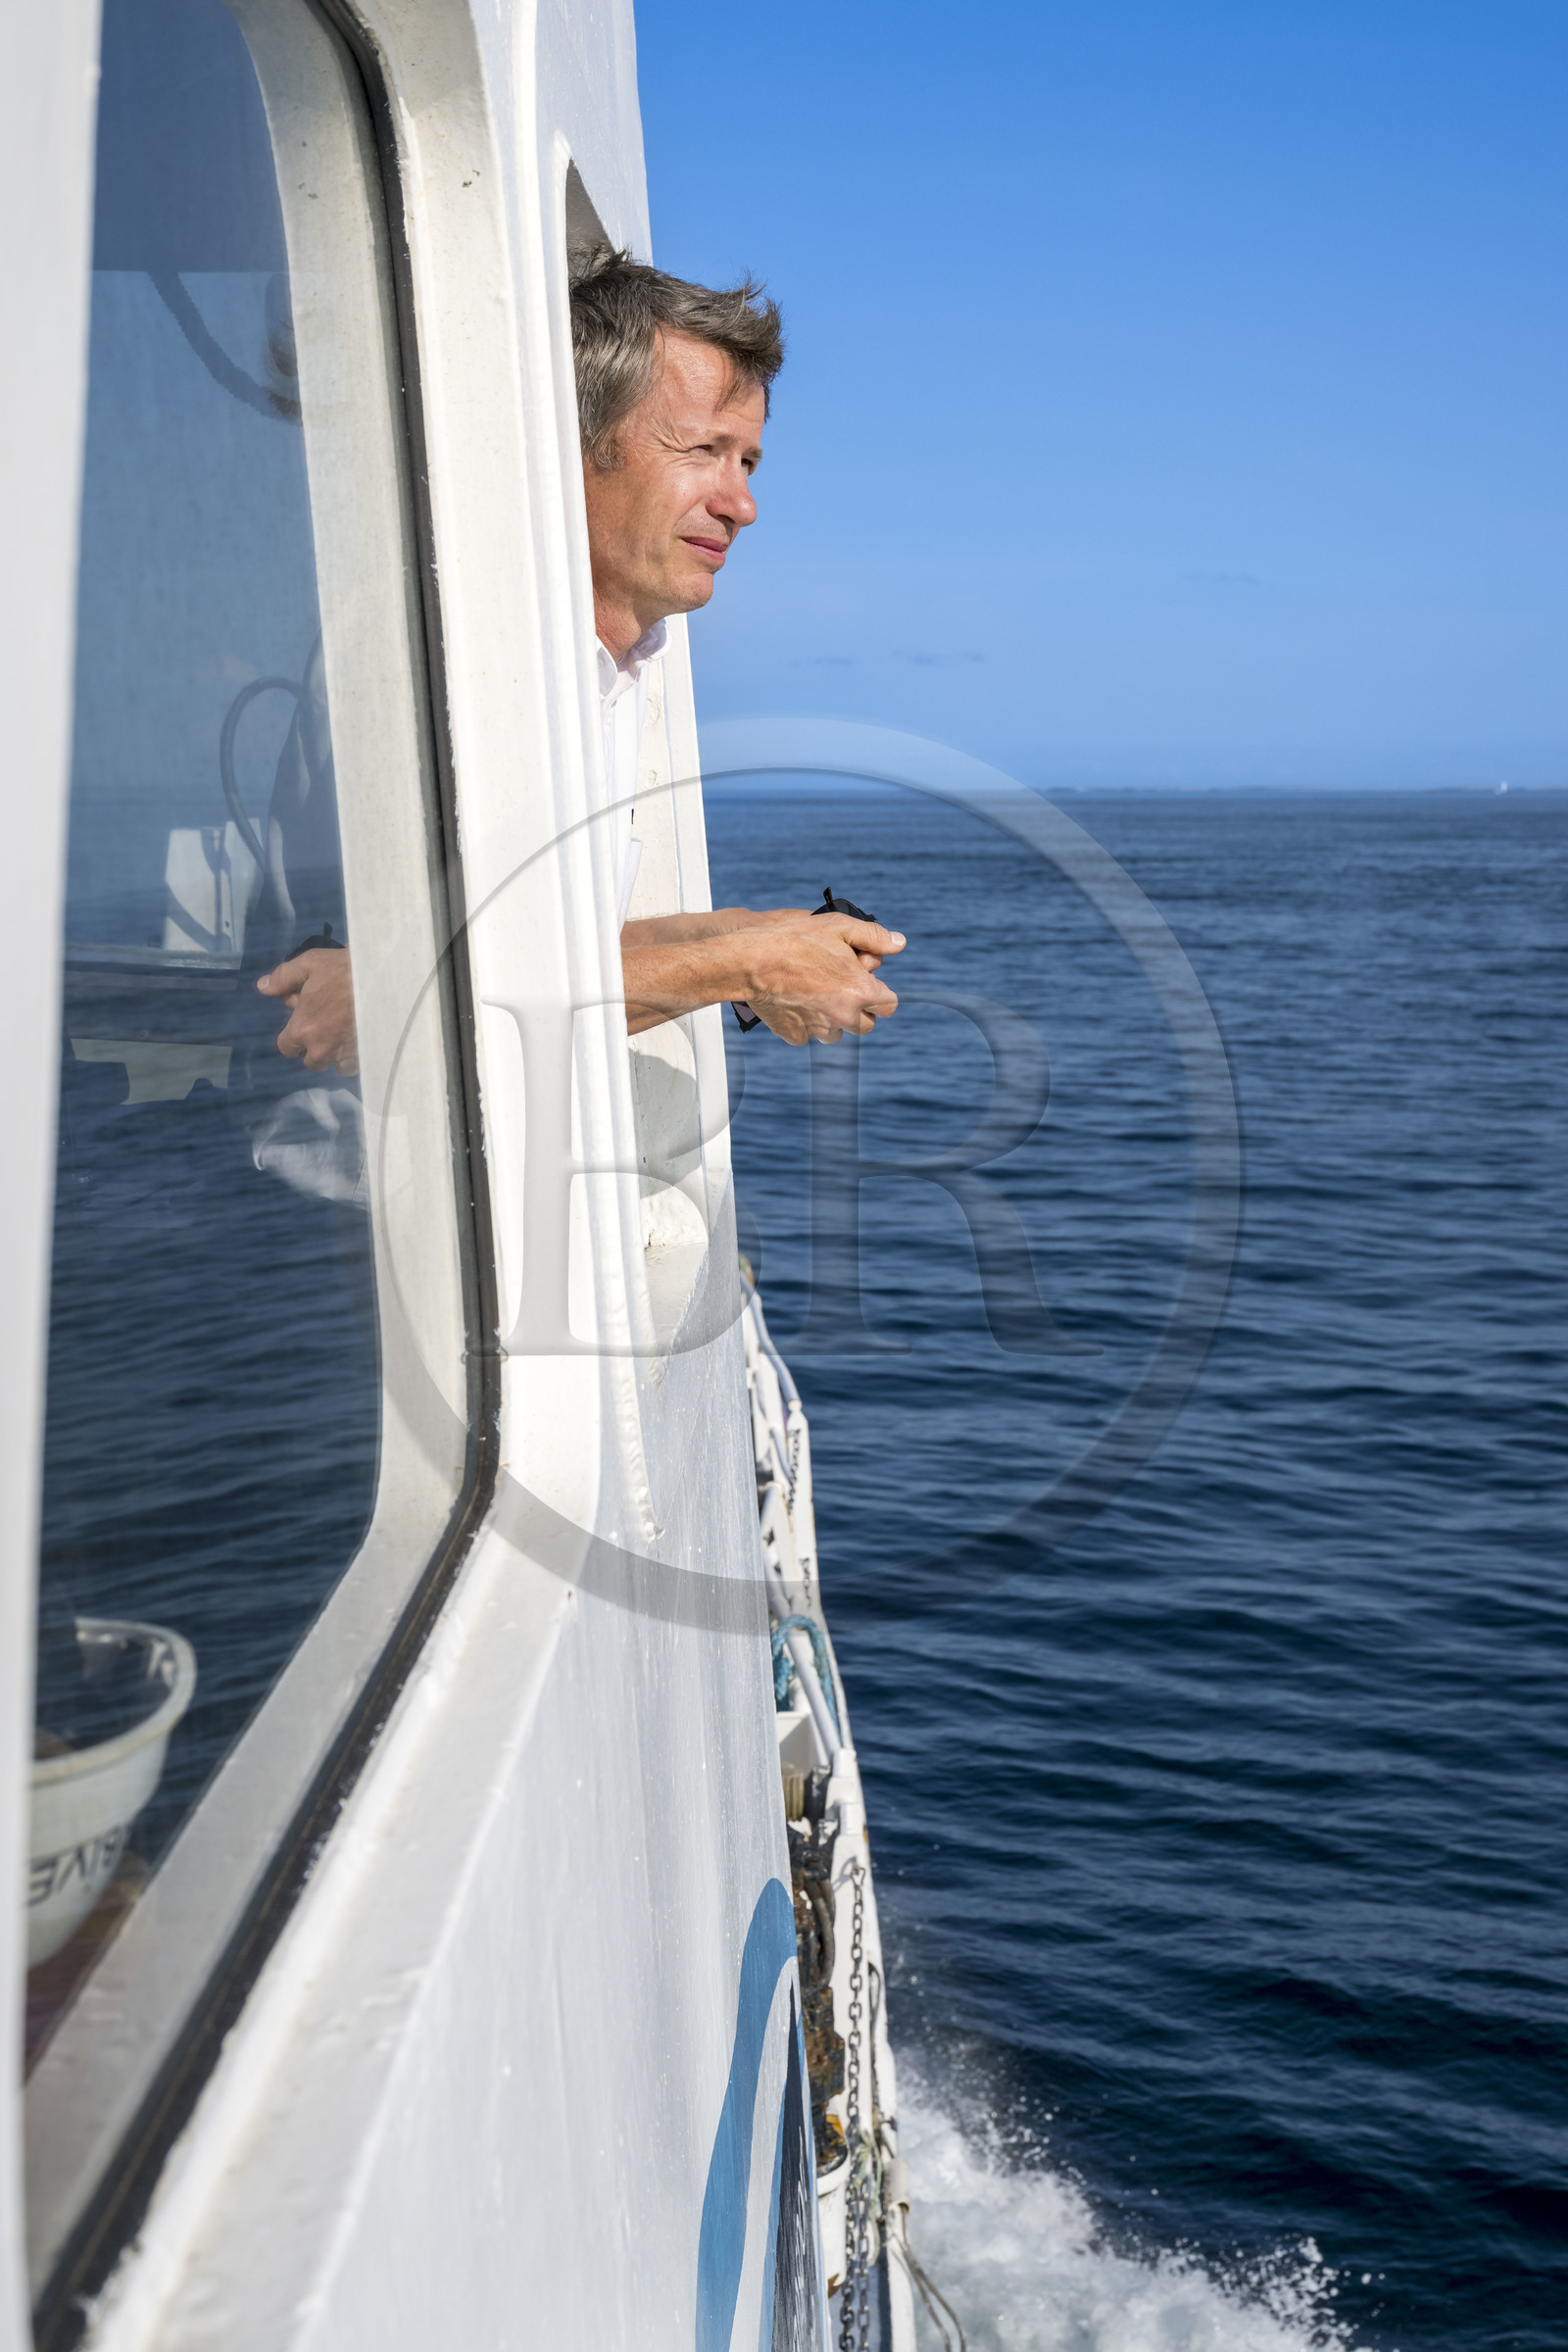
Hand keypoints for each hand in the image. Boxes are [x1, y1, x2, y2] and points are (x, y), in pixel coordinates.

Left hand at [256, 949, 358, 1075]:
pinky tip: (359, 1040)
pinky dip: (354, 1057)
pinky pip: (354, 1066)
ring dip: (335, 1055)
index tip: (304, 1022)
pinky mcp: (364, 1057)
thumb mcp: (309, 964)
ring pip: (334, 1066)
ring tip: (344, 1035)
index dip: (293, 1036)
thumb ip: (283, 978)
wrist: (385, 980)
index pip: (286, 1047)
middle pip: (310, 1062)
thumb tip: (263, 987)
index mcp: (301, 1030)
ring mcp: (344, 1056)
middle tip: (326, 1026)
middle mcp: (320, 1049)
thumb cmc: (344, 970)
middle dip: (314, 1048)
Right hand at [738, 916, 903, 1044]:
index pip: (889, 1006)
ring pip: (837, 1033)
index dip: (880, 993)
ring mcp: (819, 1030)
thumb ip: (874, 937)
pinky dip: (805, 1023)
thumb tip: (899, 944)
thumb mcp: (839, 927)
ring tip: (816, 994)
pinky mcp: (796, 1036)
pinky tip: (794, 1001)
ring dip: (833, 1019)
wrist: (751, 961)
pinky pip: (809, 1035)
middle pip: (866, 1025)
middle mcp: (844, 1017)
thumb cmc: (795, 939)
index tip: (866, 983)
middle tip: (841, 988)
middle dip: (859, 1009)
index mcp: (861, 992)